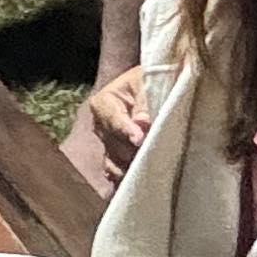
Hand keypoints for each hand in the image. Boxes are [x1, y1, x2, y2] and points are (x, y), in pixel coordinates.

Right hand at [66, 66, 155, 187]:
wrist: (156, 89)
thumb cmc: (151, 81)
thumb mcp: (149, 82)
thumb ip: (146, 101)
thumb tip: (142, 122)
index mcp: (104, 101)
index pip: (111, 118)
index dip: (125, 129)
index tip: (139, 139)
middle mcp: (100, 123)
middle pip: (112, 141)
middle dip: (131, 147)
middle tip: (153, 150)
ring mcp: (107, 142)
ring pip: (114, 157)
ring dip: (131, 161)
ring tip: (150, 162)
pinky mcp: (116, 156)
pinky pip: (114, 169)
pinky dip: (123, 173)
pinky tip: (133, 175)